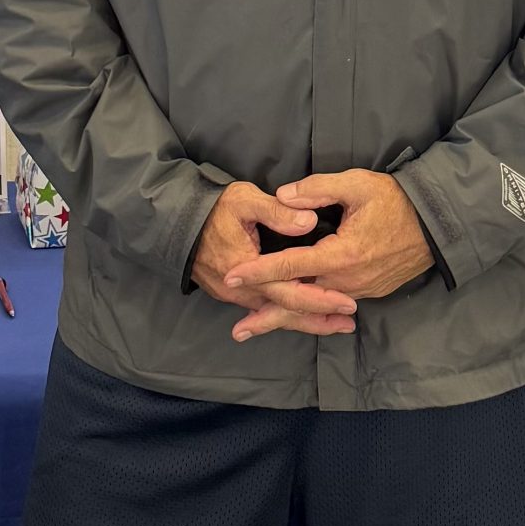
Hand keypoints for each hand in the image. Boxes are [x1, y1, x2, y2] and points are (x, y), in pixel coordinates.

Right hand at [190, 181, 358, 340]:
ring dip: (305, 320)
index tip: (348, 301)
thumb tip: (309, 221)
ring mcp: (234, 296)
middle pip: (286, 311)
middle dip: (319, 319)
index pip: (290, 291)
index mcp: (248, 269)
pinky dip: (287, 313)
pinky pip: (264, 309)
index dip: (320, 298)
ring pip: (275, 313)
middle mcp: (241, 291)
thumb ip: (278, 211)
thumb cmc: (212, 208)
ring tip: (335, 325)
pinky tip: (305, 317)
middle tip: (349, 323)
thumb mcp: (244, 200)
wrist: (175, 222)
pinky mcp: (232, 295)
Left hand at [221, 169, 433, 336]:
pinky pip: (334, 305)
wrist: (439, 224)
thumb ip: (317, 188)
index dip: (258, 272)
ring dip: (288, 316)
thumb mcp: (357, 184)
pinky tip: (297, 314)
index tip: (231, 278)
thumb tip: (283, 195)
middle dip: (267, 316)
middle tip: (237, 331)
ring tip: (258, 326)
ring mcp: (360, 290)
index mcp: (341, 254)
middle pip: (300, 301)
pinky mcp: (370, 291)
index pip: (290, 266)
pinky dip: (312, 311)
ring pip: (316, 307)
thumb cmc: (397, 200)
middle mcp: (348, 280)